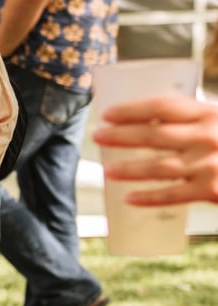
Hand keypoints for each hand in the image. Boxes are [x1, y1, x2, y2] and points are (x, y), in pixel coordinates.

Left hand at [95, 95, 217, 205]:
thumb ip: (191, 122)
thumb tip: (146, 124)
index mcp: (210, 115)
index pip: (162, 107)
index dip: (131, 110)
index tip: (108, 114)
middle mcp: (208, 138)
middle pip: (154, 135)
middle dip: (121, 136)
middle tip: (98, 136)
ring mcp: (209, 165)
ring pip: (158, 167)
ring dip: (129, 169)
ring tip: (107, 170)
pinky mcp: (210, 191)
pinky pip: (172, 195)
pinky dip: (148, 197)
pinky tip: (129, 198)